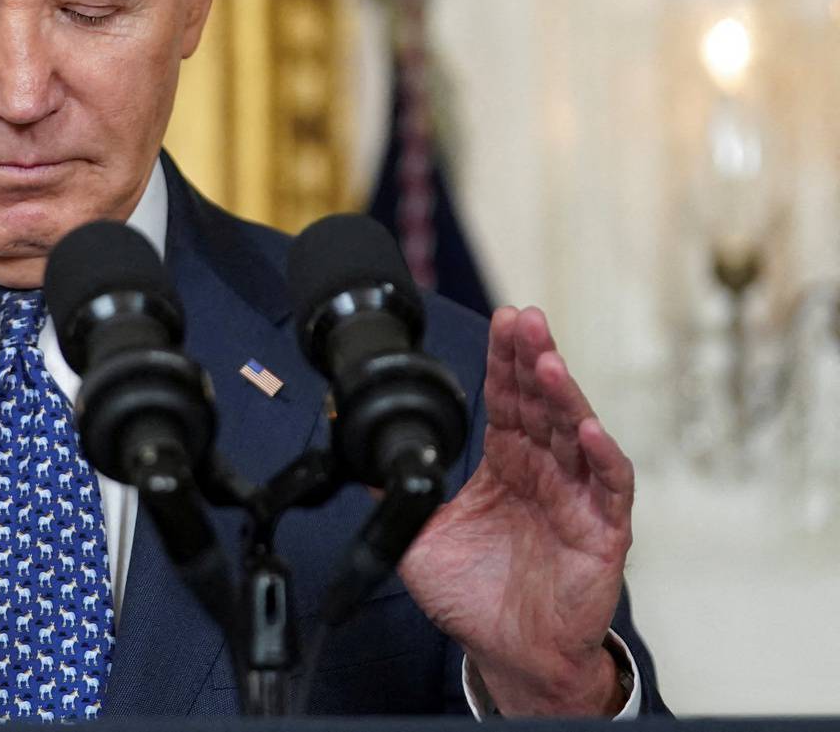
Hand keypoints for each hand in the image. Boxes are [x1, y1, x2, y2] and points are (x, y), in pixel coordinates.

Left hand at [397, 306, 633, 715]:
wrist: (507, 654)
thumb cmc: (475, 596)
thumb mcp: (420, 535)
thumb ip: (397, 491)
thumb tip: (362, 455)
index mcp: (505, 465)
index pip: (506, 401)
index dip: (504, 361)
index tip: (501, 320)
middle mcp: (544, 473)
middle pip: (542, 404)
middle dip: (533, 358)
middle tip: (525, 318)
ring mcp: (576, 499)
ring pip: (577, 434)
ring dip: (565, 395)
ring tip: (548, 360)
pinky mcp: (603, 533)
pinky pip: (609, 489)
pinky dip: (603, 457)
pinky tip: (590, 430)